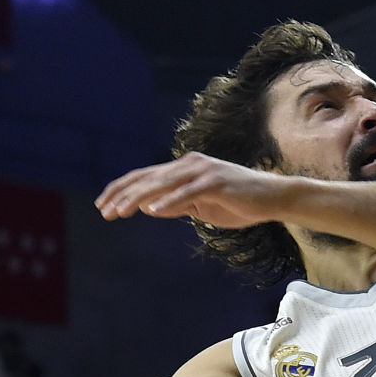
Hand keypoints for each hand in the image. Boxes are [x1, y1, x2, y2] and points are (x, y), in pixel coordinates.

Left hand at [95, 152, 292, 228]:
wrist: (272, 198)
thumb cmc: (237, 203)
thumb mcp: (201, 206)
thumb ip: (176, 204)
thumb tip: (149, 207)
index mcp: (184, 169)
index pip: (145, 177)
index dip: (121, 190)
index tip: (103, 205)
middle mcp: (190, 164)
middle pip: (148, 178)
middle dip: (123, 195)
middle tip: (103, 211)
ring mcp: (203, 171)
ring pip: (163, 184)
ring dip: (139, 198)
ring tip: (120, 211)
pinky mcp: (216, 182)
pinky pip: (188, 192)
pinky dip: (170, 201)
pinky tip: (154, 210)